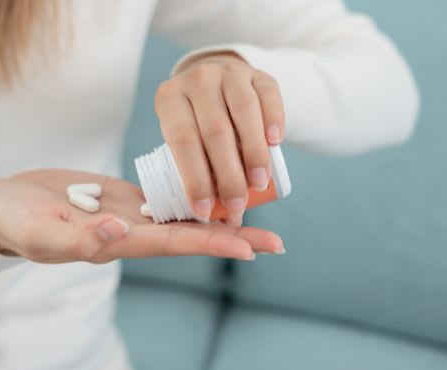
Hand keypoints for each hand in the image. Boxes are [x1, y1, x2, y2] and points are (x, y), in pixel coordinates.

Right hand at [0, 169, 283, 263]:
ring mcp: (130, 216)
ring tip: (257, 214)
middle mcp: (132, 232)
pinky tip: (217, 190)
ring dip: (221, 216)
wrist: (2, 206)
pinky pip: (167, 199)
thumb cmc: (16, 221)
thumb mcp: (39, 231)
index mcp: (116, 242)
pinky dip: (195, 195)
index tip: (251, 247)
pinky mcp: (125, 198)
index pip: (173, 245)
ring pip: (184, 217)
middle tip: (277, 243)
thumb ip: (78, 237)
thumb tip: (120, 232)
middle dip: (233, 237)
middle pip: (191, 236)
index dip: (212, 244)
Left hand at [155, 52, 284, 225]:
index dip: (194, 178)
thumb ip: (195, 169)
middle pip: (215, 130)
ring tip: (259, 183)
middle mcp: (198, 79)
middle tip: (237, 205)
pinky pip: (269, 95)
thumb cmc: (197, 124)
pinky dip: (274, 119)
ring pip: (243, 111)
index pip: (182, 141)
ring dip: (253, 152)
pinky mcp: (258, 73)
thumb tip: (214, 219)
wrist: (217, 83)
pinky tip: (276, 143)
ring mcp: (229, 72)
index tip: (204, 210)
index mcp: (170, 98)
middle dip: (228, 174)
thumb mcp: (185, 137)